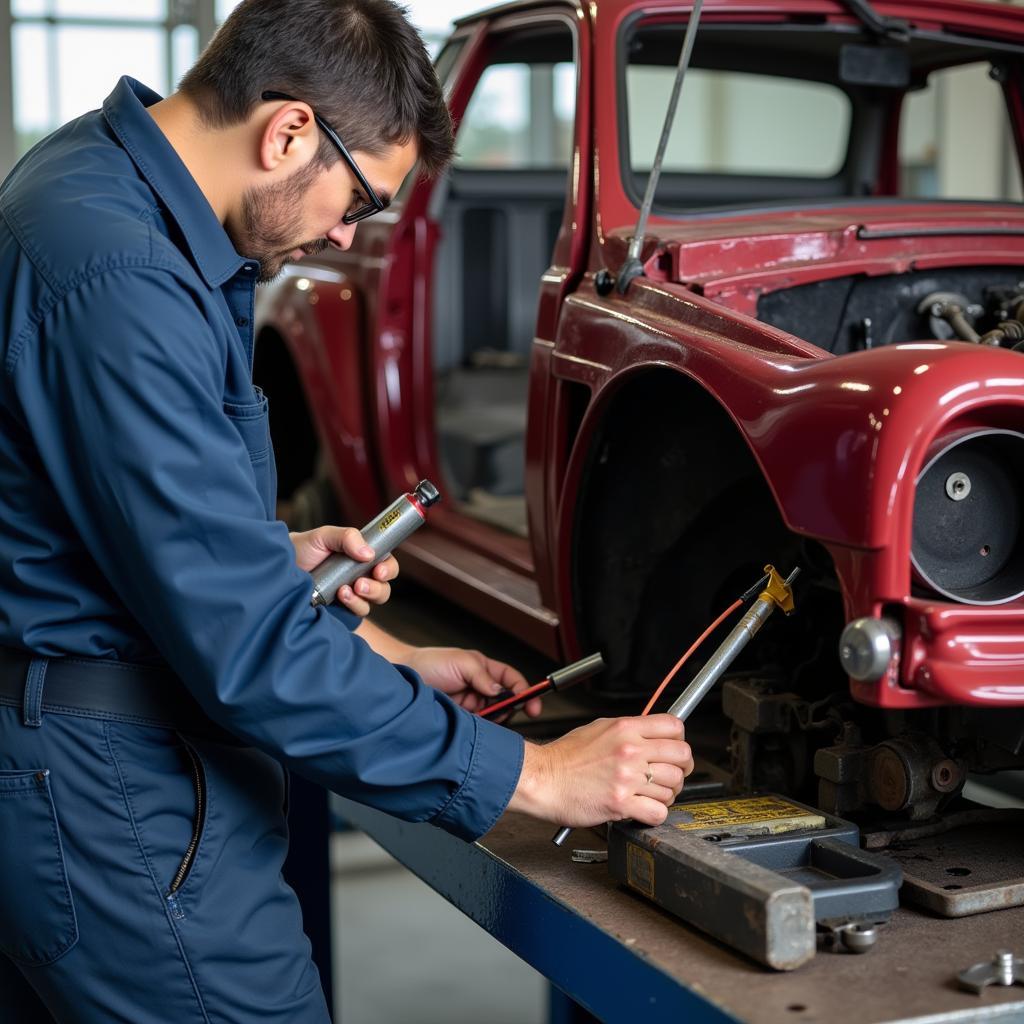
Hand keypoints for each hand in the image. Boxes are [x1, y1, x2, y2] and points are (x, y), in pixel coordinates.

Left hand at [289, 525, 398, 616]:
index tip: (379, 571)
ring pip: (373, 602)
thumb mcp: (324, 536)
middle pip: (384, 586)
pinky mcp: (342, 608)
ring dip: (364, 597)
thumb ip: (347, 537)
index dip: (388, 569)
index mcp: (361, 557)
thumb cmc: (303, 548)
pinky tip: (339, 596)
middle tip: (360, 584)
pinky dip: (352, 605)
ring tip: (344, 590)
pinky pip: (357, 612)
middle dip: (377, 587)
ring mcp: (352, 594)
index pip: (386, 563)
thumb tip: (369, 553)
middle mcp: (360, 576)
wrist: (280, 568)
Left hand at [403, 647, 542, 717]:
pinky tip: (472, 728)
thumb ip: (483, 676)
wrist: (400, 680)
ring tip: (480, 718)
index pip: (512, 681)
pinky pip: (477, 730)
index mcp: (484, 671)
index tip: (532, 704)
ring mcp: (470, 707)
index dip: (525, 691)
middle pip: (506, 703)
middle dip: (508, 710)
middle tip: (502, 714)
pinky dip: (478, 731)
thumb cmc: (427, 664)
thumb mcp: (460, 662)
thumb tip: (502, 692)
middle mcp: (480, 690)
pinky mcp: (460, 723)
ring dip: (491, 721)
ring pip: (492, 719)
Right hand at [507, 715, 693, 827]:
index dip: (680, 740)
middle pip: (682, 756)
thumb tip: (652, 735)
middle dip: (682, 768)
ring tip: (649, 794)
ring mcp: (627, 777)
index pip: (674, 727)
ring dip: (666, 794)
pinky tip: (643, 809)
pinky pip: (659, 812)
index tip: (675, 750)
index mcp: (625, 728)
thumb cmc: (564, 758)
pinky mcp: (621, 803)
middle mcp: (630, 750)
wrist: (542, 779)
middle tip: (671, 775)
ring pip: (673, 786)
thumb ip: (628, 731)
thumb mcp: (598, 729)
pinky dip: (655, 814)